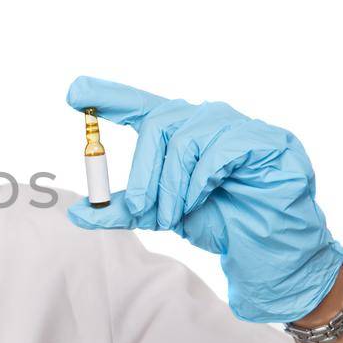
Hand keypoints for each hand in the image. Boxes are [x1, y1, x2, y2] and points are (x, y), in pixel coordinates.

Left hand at [64, 76, 342, 323]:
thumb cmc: (222, 223)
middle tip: (141, 210)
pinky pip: (218, 150)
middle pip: (157, 123)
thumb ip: (124, 210)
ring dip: (170, 185)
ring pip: (184, 138)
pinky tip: (200, 201)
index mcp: (181, 132)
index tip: (73, 91)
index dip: (108, 96)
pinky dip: (199, 181)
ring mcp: (238, 125)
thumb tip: (78, 212)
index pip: (140, 104)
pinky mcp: (265, 140)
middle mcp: (207, 120)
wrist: (268, 251)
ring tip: (172, 216)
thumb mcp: (163, 216)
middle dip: (142, 172)